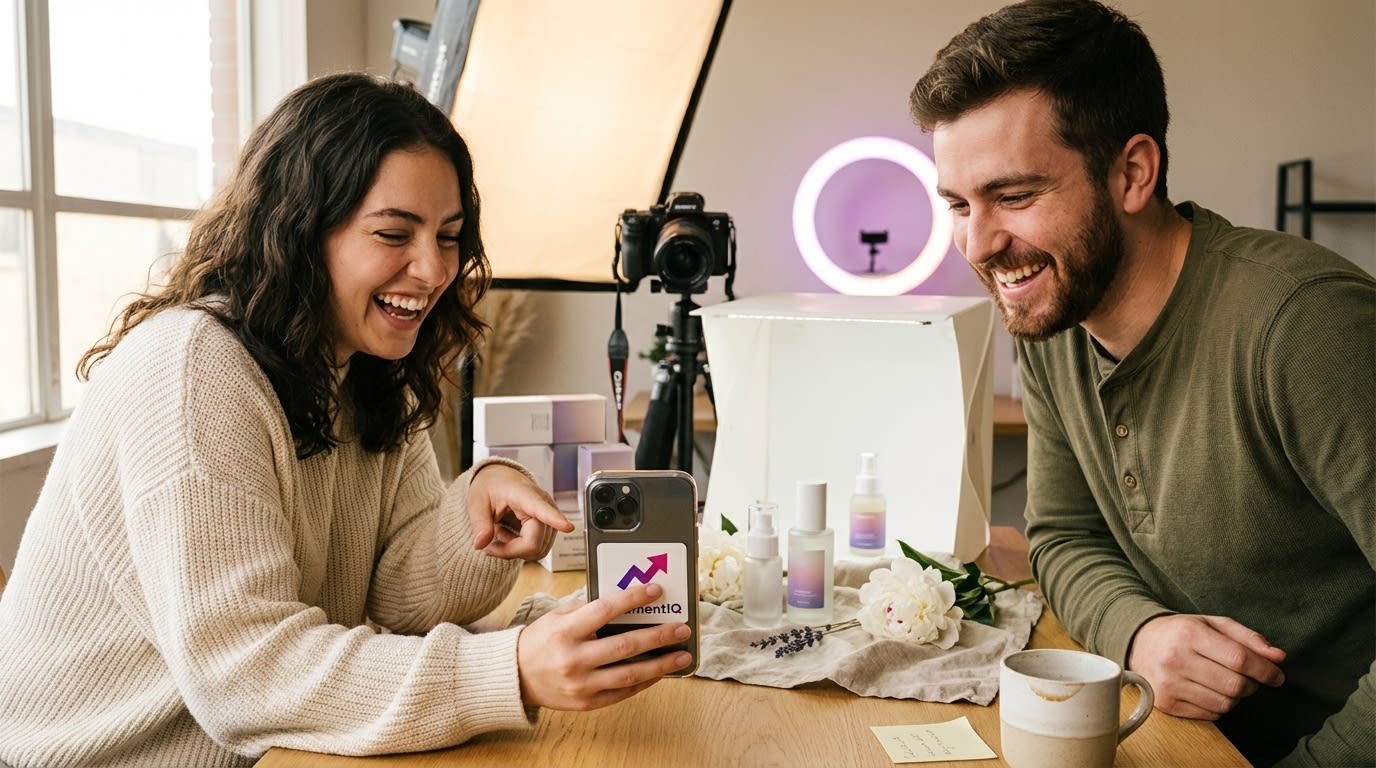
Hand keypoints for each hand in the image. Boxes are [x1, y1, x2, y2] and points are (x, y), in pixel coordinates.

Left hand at [466, 463, 572, 560]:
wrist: (500, 480)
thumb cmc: (491, 487)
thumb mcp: (477, 502)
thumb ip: (479, 524)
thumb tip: (480, 544)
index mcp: (524, 494)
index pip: (542, 509)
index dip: (556, 519)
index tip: (569, 527)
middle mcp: (543, 505)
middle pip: (534, 543)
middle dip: (509, 551)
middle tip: (488, 544)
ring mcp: (549, 518)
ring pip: (537, 550)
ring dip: (515, 550)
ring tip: (500, 533)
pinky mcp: (548, 528)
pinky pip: (538, 549)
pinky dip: (520, 549)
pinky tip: (509, 536)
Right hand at [516, 583, 693, 710]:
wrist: (516, 677)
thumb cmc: (539, 642)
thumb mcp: (556, 617)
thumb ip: (587, 608)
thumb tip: (623, 602)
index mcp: (565, 631)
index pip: (605, 610)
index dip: (633, 599)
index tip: (655, 591)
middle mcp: (574, 658)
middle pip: (625, 646)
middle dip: (658, 636)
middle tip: (681, 628)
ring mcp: (581, 684)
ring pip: (629, 675)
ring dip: (660, 664)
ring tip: (682, 655)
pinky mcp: (586, 703)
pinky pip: (622, 692)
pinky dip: (644, 682)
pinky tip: (659, 672)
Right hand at [1127, 614, 1286, 719]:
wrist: (1137, 643)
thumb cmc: (1181, 632)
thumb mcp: (1212, 624)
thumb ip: (1248, 638)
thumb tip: (1279, 658)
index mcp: (1189, 634)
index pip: (1239, 659)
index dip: (1266, 670)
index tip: (1277, 676)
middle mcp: (1176, 659)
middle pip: (1236, 685)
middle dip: (1252, 685)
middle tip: (1249, 678)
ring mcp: (1169, 684)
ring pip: (1226, 704)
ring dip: (1235, 697)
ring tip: (1224, 682)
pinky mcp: (1166, 703)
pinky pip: (1211, 715)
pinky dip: (1218, 706)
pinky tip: (1208, 691)